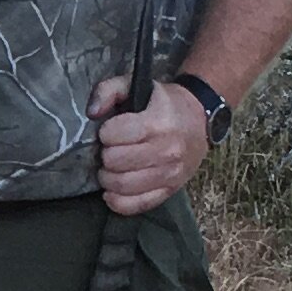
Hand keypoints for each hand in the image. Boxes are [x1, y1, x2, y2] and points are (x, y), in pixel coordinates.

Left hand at [88, 74, 209, 217]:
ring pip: (124, 185)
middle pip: (116, 161)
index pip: (114, 134)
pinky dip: (118, 202)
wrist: (199, 119)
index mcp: (158, 121)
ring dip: (108, 178)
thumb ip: (108, 91)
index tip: (110, 131)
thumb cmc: (163, 103)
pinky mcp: (171, 190)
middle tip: (109, 150)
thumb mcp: (136, 85)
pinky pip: (138, 205)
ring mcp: (171, 173)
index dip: (105, 133)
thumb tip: (92, 112)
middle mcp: (167, 149)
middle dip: (105, 156)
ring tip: (110, 169)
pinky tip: (112, 191)